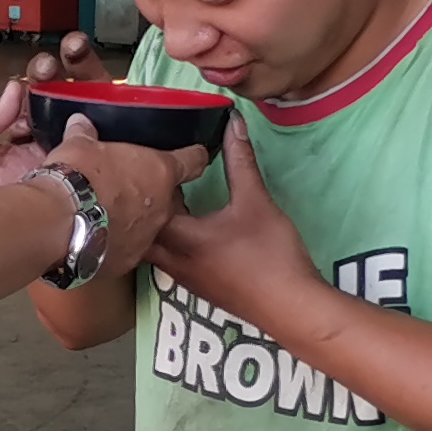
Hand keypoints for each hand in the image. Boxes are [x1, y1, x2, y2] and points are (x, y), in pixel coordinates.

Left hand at [0, 36, 95, 196]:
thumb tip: (17, 87)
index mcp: (11, 140)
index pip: (45, 123)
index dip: (60, 110)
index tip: (73, 97)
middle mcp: (21, 164)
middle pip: (59, 149)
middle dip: (74, 136)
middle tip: (86, 125)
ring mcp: (20, 187)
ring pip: (56, 174)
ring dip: (68, 162)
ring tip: (79, 148)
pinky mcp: (14, 210)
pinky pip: (39, 200)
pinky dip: (53, 189)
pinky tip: (63, 176)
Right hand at [41, 124, 194, 276]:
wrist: (60, 223)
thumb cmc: (78, 174)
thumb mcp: (79, 145)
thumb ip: (84, 134)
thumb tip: (80, 123)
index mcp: (160, 171)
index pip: (193, 161)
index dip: (193, 156)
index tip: (194, 155)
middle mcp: (163, 206)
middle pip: (169, 197)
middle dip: (154, 192)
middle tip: (131, 186)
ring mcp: (148, 237)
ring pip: (150, 225)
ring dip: (135, 219)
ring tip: (108, 214)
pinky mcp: (129, 261)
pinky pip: (128, 248)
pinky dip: (116, 242)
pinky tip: (95, 237)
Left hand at [145, 114, 312, 320]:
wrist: (289, 307)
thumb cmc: (269, 253)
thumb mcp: (255, 201)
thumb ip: (240, 162)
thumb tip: (233, 124)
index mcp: (179, 237)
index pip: (148, 204)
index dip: (149, 179)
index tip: (156, 157)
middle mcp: (172, 260)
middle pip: (141, 230)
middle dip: (146, 205)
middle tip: (157, 178)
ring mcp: (184, 278)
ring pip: (155, 248)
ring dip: (157, 225)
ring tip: (170, 199)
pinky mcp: (199, 287)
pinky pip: (170, 260)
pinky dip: (171, 241)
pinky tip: (190, 229)